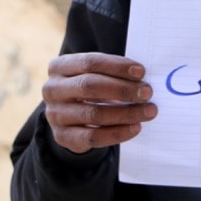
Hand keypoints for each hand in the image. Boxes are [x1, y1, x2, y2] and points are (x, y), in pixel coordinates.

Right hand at [42, 53, 157, 152]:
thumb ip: (113, 73)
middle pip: (90, 86)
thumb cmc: (90, 88)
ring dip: (126, 113)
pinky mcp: (62, 137)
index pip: (90, 62)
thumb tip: (142, 79)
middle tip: (147, 92)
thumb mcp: (95, 74)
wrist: (69, 117)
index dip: (117, 66)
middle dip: (123, 89)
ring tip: (148, 111)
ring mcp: (55, 114)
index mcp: (59, 66)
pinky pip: (93, 137)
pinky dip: (117, 133)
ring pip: (93, 114)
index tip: (141, 72)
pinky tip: (135, 128)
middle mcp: (52, 89)